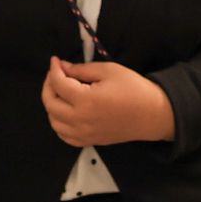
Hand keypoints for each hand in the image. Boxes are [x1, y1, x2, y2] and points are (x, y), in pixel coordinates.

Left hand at [41, 57, 176, 147]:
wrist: (153, 114)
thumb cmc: (134, 89)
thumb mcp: (108, 70)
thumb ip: (81, 70)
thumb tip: (62, 67)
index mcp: (85, 101)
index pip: (58, 84)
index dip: (54, 69)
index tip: (56, 60)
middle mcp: (80, 120)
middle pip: (50, 103)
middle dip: (48, 85)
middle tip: (56, 73)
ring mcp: (84, 134)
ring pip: (54, 122)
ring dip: (51, 105)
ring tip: (60, 91)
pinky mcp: (90, 141)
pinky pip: (64, 136)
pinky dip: (59, 123)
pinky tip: (65, 112)